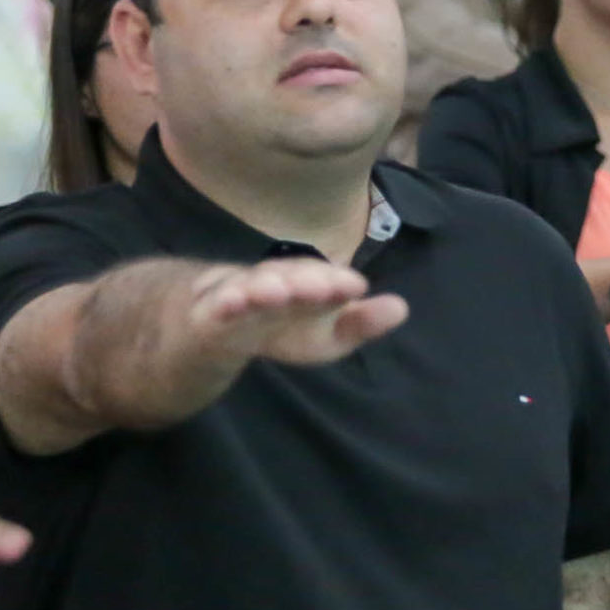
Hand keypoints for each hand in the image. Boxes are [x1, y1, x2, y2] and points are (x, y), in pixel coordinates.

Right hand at [187, 258, 409, 367]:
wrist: (209, 326)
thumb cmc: (278, 323)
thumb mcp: (324, 333)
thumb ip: (361, 323)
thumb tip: (402, 308)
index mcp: (304, 283)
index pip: (322, 278)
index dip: (336, 282)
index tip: (354, 286)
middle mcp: (272, 282)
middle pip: (288, 277)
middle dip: (305, 280)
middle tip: (323, 286)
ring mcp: (237, 296)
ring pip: (250, 287)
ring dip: (263, 286)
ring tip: (275, 290)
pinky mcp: (207, 316)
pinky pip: (213, 310)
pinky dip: (222, 304)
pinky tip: (230, 303)